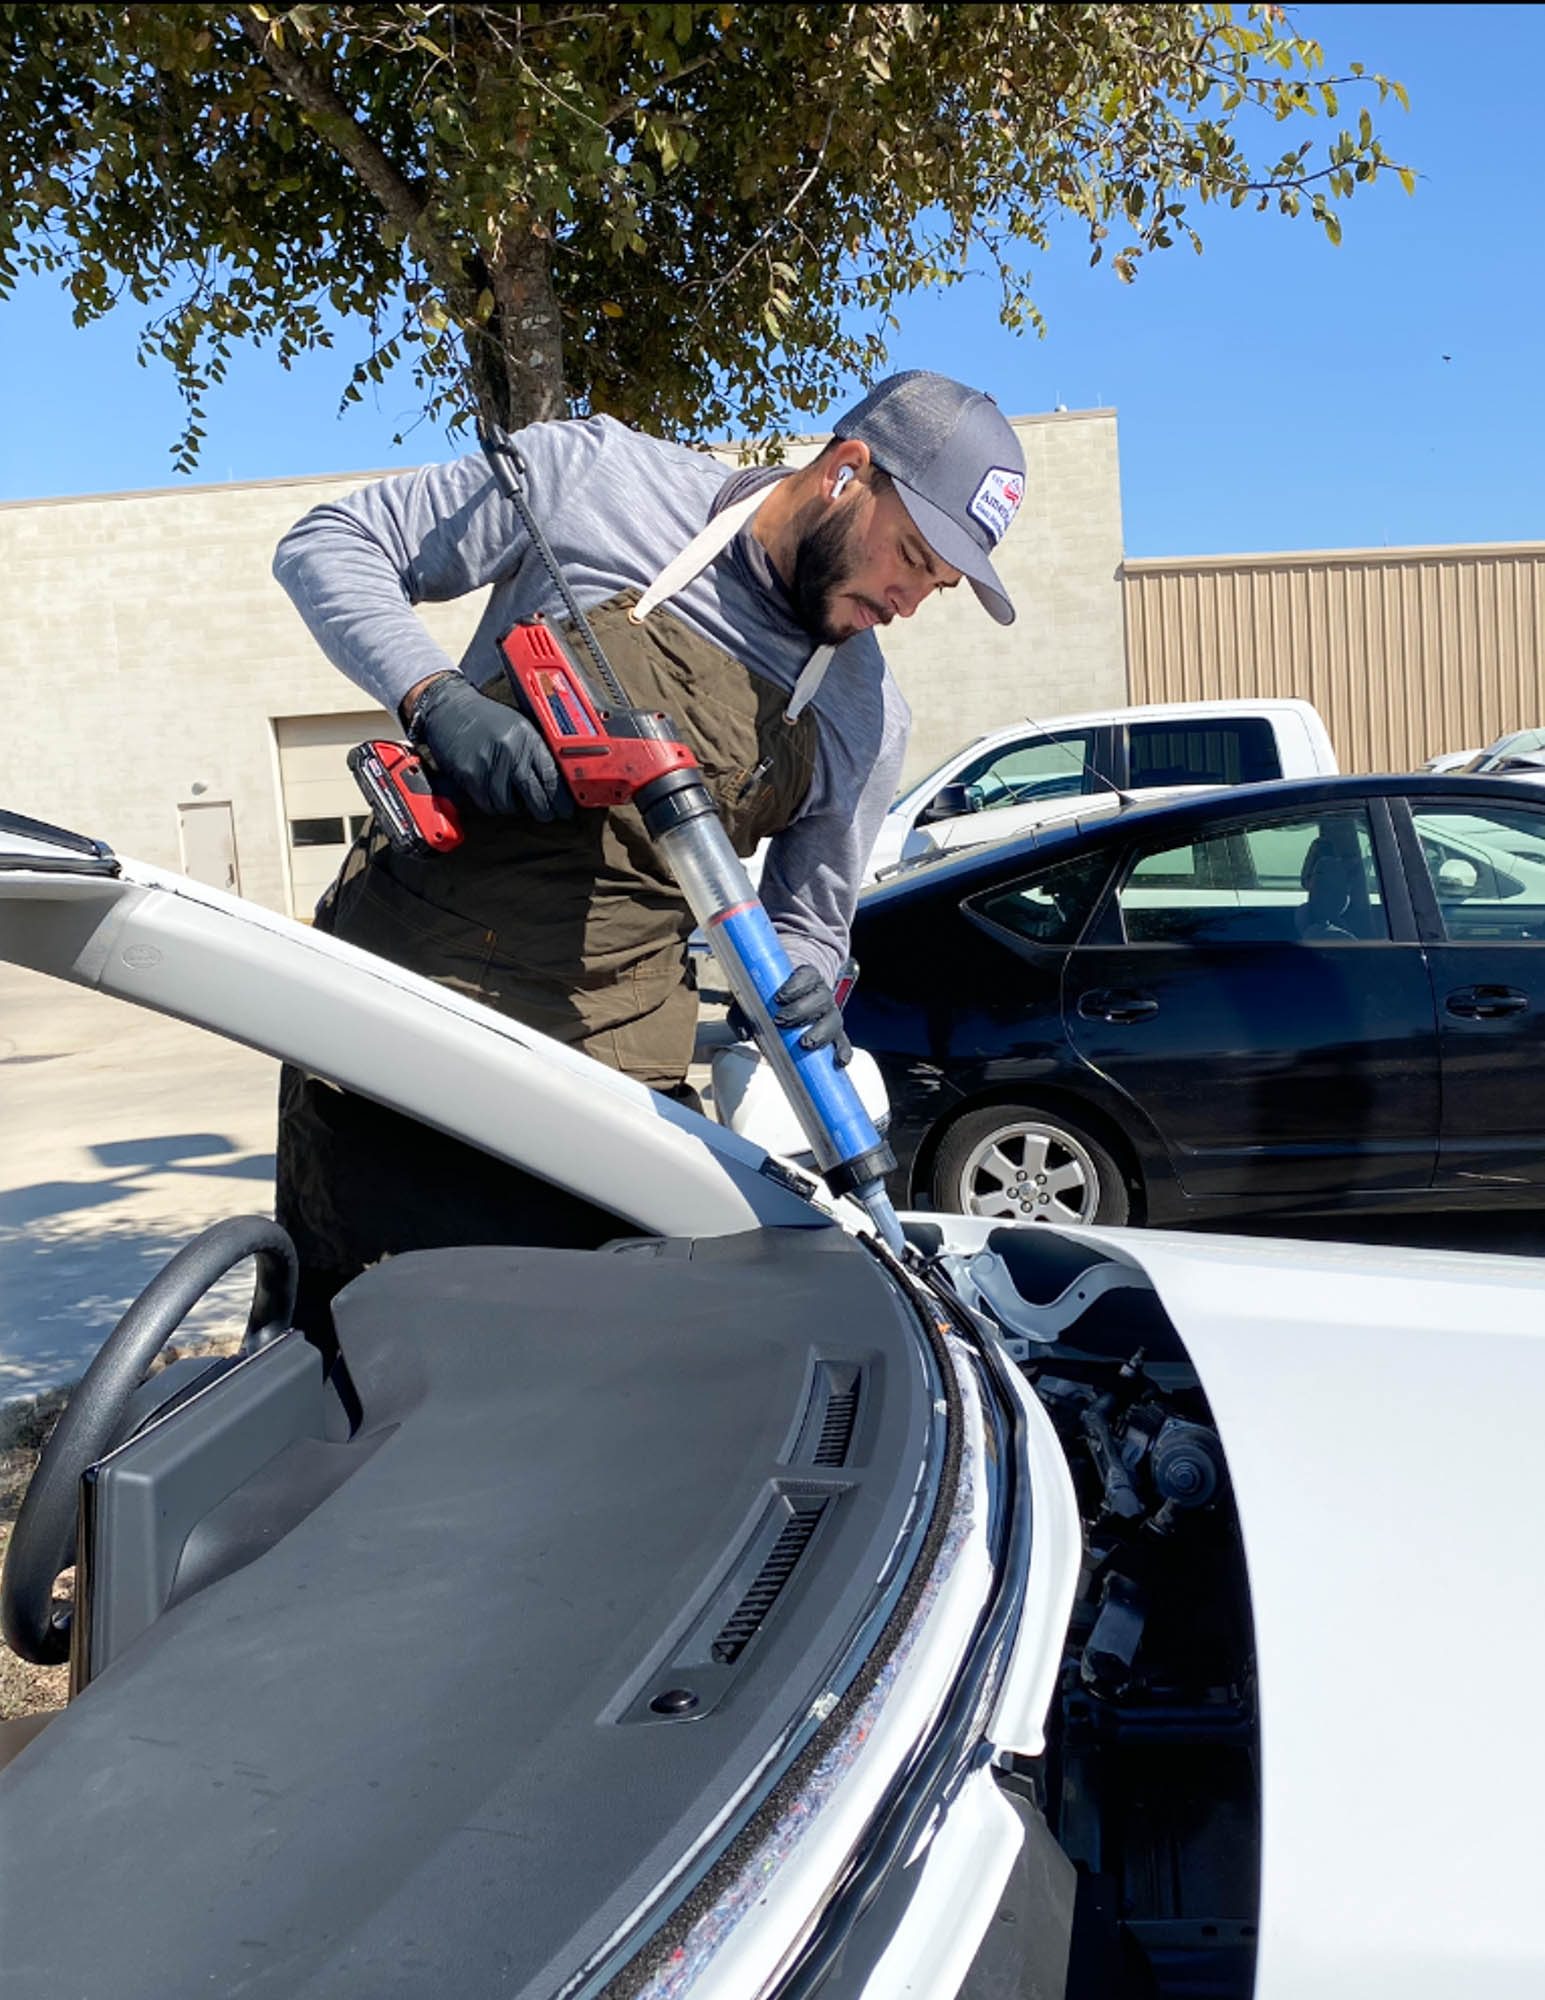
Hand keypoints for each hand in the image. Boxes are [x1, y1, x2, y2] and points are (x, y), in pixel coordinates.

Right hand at [409, 673, 572, 821]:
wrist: (451, 708)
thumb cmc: (487, 719)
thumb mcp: (519, 726)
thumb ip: (537, 751)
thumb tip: (557, 782)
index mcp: (527, 738)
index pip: (551, 777)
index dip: (561, 800)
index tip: (565, 811)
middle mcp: (510, 751)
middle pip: (534, 795)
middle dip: (543, 811)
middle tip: (546, 815)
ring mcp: (488, 764)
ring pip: (508, 805)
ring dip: (513, 807)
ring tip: (514, 799)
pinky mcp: (469, 774)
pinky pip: (487, 803)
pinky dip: (493, 804)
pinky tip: (494, 795)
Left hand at [729, 964, 851, 1067]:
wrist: (793, 1004)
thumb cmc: (774, 1001)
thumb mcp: (757, 999)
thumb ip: (744, 1012)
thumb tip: (743, 1032)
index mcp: (807, 979)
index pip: (808, 975)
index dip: (796, 985)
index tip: (779, 997)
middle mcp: (822, 995)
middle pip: (821, 998)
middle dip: (801, 1010)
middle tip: (780, 1021)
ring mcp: (830, 1015)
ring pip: (834, 1020)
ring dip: (820, 1032)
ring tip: (804, 1044)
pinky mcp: (835, 1034)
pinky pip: (843, 1041)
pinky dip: (842, 1051)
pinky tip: (837, 1061)